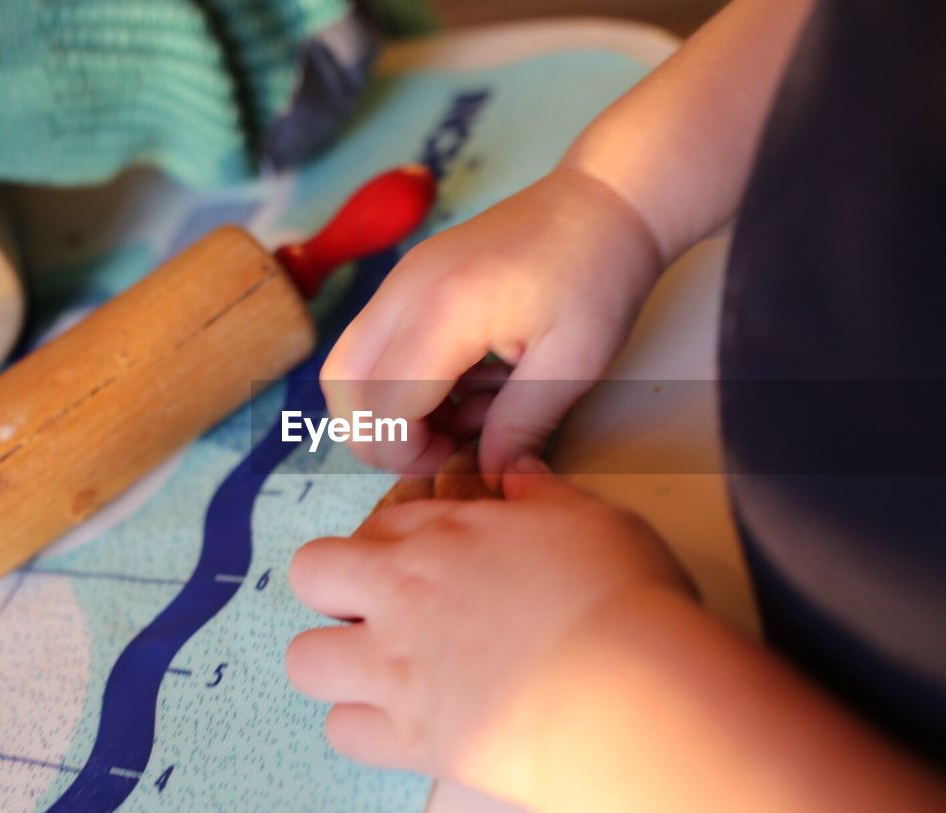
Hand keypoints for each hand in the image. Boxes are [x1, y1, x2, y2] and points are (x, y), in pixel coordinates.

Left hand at [286, 456, 693, 803]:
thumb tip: (519, 471)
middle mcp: (405, 597)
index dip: (393, 542)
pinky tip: (406, 724)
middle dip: (333, 588)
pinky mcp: (411, 740)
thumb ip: (544, 496)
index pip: (379, 523)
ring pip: (304, 659)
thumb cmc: (622, 600)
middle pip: (312, 575)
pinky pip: (343, 733)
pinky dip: (365, 729)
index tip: (423, 562)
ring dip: (335, 662)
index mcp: (446, 536)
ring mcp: (398, 671)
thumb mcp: (593, 520)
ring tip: (380, 672)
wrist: (629, 694)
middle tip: (380, 610)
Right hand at [320, 167, 661, 477]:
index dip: (409, 453)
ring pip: (347, 365)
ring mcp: (400, 279)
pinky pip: (372, 344)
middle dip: (382, 436)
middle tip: (446, 449)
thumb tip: (485, 475)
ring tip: (460, 418)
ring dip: (387, 409)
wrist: (602, 202)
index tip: (459, 461)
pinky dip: (397, 381)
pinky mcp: (407, 280)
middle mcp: (405, 290)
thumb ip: (520, 425)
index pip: (383, 406)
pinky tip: (460, 387)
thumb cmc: (597, 276)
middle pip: (343, 386)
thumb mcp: (573, 363)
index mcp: (445, 310)